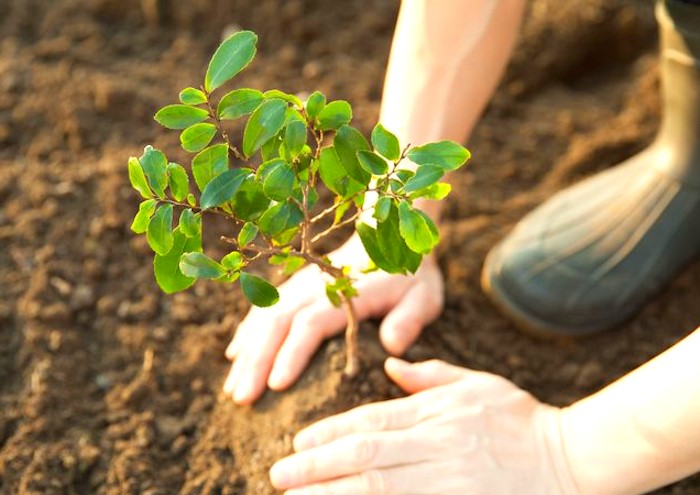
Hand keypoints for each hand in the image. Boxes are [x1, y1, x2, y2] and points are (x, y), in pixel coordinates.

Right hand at [222, 235, 444, 404]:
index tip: (276, 385)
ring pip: (264, 317)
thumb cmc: (409, 276)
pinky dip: (247, 331)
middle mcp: (315, 287)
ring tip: (232, 388)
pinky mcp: (294, 286)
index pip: (311, 324)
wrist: (389, 237)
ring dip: (247, 352)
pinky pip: (263, 307)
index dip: (292, 353)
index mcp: (345, 293)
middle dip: (257, 361)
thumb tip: (392, 346)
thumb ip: (409, 319)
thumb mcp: (423, 296)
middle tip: (242, 398)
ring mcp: (300, 284)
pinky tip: (235, 356)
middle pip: (277, 323)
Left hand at [269, 358, 578, 494]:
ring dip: (333, 494)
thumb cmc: (522, 418)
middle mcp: (438, 446)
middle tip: (279, 475)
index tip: (297, 443)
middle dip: (316, 467)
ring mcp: (449, 481)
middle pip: (365, 457)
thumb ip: (430, 376)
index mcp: (438, 413)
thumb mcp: (478, 384)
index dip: (329, 433)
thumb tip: (391, 364)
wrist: (573, 458)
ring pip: (379, 489)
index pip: (371, 422)